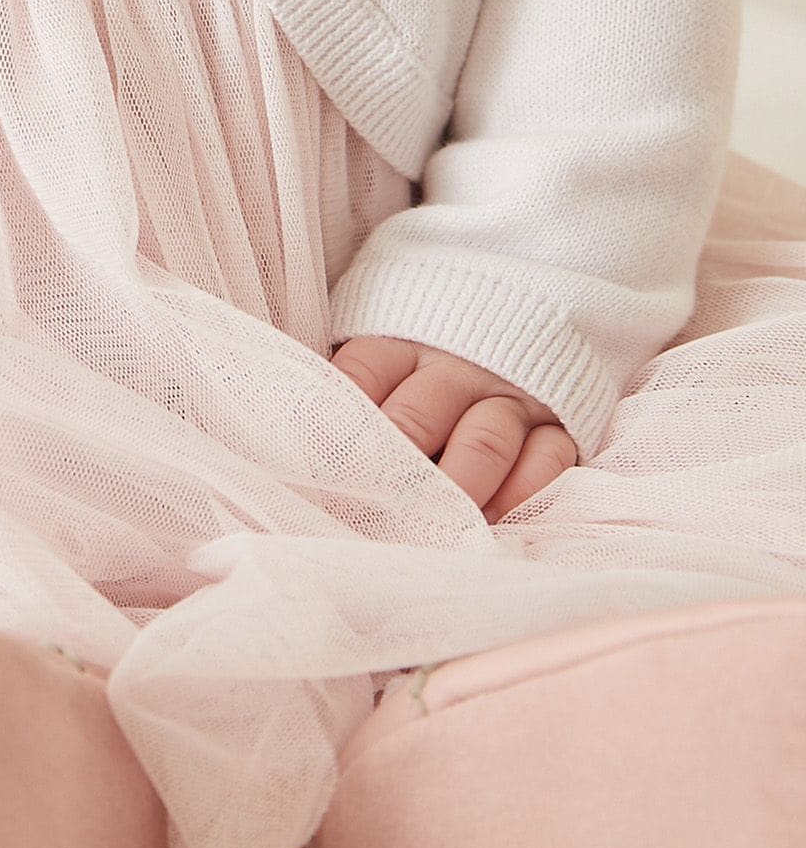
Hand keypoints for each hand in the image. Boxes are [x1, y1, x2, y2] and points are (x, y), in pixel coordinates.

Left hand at [328, 336, 578, 520]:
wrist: (516, 315)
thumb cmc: (424, 370)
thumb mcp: (383, 364)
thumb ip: (346, 398)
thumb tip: (291, 449)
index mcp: (398, 347)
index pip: (360, 377)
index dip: (339, 429)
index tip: (324, 478)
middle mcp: (453, 368)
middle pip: (416, 417)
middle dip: (393, 471)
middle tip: (375, 517)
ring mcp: (508, 395)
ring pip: (482, 443)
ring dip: (458, 490)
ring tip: (436, 531)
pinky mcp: (556, 423)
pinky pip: (546, 459)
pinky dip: (523, 496)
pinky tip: (498, 523)